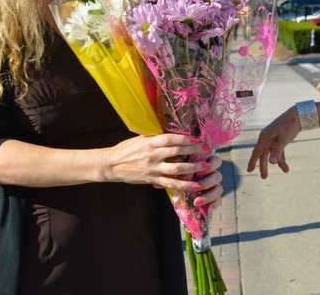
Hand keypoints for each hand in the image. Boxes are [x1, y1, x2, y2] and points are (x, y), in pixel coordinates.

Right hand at [101, 133, 221, 193]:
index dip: (185, 138)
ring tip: (206, 167)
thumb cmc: (127, 149)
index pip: (170, 138)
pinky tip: (195, 186)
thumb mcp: (141, 138)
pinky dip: (183, 185)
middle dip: (194, 150)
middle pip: (176, 151)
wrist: (111, 165)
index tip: (198, 137)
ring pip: (176, 169)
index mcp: (150, 142)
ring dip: (193, 168)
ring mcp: (152, 168)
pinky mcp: (152, 180)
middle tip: (208, 150)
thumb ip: (157, 137)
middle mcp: (152, 155)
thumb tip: (175, 133)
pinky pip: (170, 183)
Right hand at [247, 107, 299, 177]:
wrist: (298, 114)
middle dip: (264, 166)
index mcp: (264, 137)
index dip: (252, 161)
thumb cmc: (289, 126)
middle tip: (264, 177)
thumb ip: (277, 152)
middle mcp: (267, 138)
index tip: (249, 170)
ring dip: (277, 162)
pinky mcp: (280, 138)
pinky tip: (287, 167)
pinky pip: (279, 150)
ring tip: (286, 171)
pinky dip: (282, 158)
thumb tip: (271, 163)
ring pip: (272, 153)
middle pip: (263, 154)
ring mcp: (273, 138)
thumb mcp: (283, 140)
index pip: (256, 152)